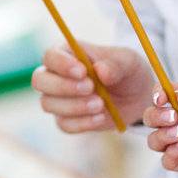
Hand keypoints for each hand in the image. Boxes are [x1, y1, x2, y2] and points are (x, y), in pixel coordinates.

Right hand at [31, 43, 150, 133]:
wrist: (137, 96)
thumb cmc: (127, 71)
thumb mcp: (128, 62)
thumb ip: (115, 65)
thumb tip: (100, 71)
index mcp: (67, 54)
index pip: (50, 56)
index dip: (61, 64)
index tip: (82, 71)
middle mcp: (56, 75)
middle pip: (39, 80)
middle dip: (63, 87)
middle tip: (91, 87)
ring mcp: (58, 99)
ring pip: (48, 104)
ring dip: (75, 106)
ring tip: (101, 104)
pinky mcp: (67, 119)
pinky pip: (64, 124)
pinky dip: (82, 123)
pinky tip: (101, 117)